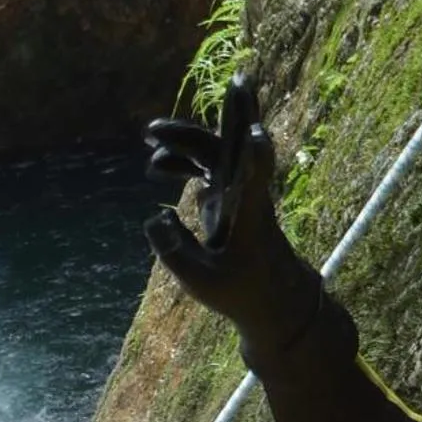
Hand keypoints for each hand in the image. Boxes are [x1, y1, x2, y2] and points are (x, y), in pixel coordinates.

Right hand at [142, 75, 314, 344]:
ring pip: (214, 149)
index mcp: (248, 214)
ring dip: (184, 140)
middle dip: (194, 131)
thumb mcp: (202, 281)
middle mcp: (245, 192)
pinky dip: (183, 159)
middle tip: (158, 127)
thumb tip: (155, 216)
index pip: (256, 179)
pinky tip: (158, 165)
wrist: (272, 295)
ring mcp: (237, 189)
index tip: (257, 132)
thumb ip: (175, 251)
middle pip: (229, 146)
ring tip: (149, 137)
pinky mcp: (229, 193)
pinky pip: (206, 164)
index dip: (256, 156)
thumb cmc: (242, 290)